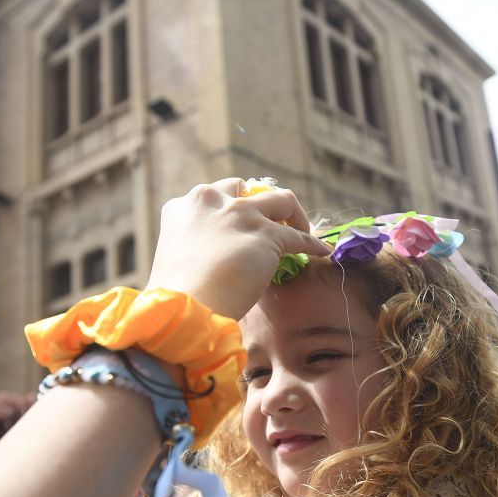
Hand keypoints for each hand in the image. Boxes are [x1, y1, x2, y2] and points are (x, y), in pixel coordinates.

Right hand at [145, 178, 328, 318]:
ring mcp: (241, 214)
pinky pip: (298, 236)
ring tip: (302, 229)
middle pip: (247, 188)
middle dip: (261, 203)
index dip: (232, 209)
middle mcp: (212, 201)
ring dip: (294, 214)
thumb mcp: (180, 256)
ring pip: (281, 199)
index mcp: (185, 207)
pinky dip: (312, 243)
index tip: (242, 224)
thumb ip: (200, 243)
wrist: (186, 308)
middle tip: (273, 222)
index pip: (215, 195)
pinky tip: (320, 252)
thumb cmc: (178, 295)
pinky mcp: (265, 234)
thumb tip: (221, 253)